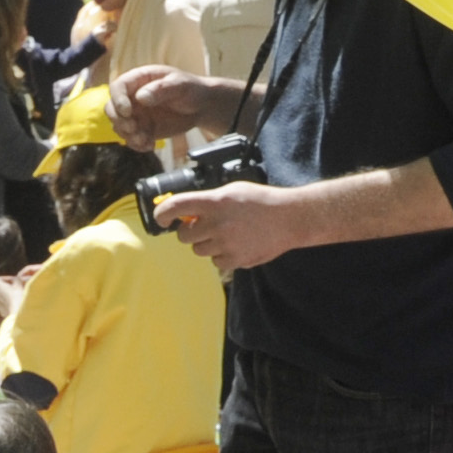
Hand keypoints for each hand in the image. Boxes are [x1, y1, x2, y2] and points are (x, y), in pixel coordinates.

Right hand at [109, 65, 215, 151]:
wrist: (201, 107)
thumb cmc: (191, 89)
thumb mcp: (180, 85)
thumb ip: (161, 89)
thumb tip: (141, 97)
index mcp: (139, 80)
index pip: (118, 87)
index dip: (118, 99)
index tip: (127, 112)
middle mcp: (133, 97)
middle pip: (111, 108)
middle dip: (119, 121)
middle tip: (133, 128)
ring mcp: (136, 114)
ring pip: (119, 126)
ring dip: (128, 135)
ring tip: (145, 140)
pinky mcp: (142, 129)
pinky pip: (131, 139)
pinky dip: (137, 144)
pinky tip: (149, 145)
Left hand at [152, 181, 310, 272]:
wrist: (290, 218)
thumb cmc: (260, 201)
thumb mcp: (232, 190)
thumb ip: (207, 201)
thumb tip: (182, 213)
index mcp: (215, 202)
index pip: (176, 207)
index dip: (162, 214)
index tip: (161, 219)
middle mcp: (218, 224)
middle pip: (184, 236)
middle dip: (190, 231)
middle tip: (203, 226)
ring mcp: (226, 244)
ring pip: (199, 250)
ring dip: (206, 244)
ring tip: (227, 234)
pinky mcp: (236, 260)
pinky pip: (215, 262)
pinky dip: (222, 256)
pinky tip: (237, 244)